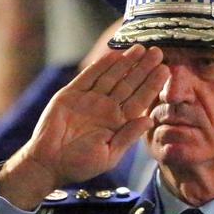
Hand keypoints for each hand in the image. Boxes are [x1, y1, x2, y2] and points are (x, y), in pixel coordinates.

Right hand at [0, 44, 169, 208]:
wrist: (48, 163)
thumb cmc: (79, 165)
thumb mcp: (109, 155)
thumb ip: (128, 136)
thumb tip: (149, 120)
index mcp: (119, 123)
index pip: (140, 100)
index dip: (152, 85)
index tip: (165, 70)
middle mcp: (107, 109)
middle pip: (129, 84)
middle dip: (143, 68)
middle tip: (158, 52)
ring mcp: (89, 100)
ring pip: (112, 77)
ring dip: (125, 62)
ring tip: (140, 48)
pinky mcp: (71, 95)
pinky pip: (89, 76)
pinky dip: (101, 65)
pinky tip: (115, 54)